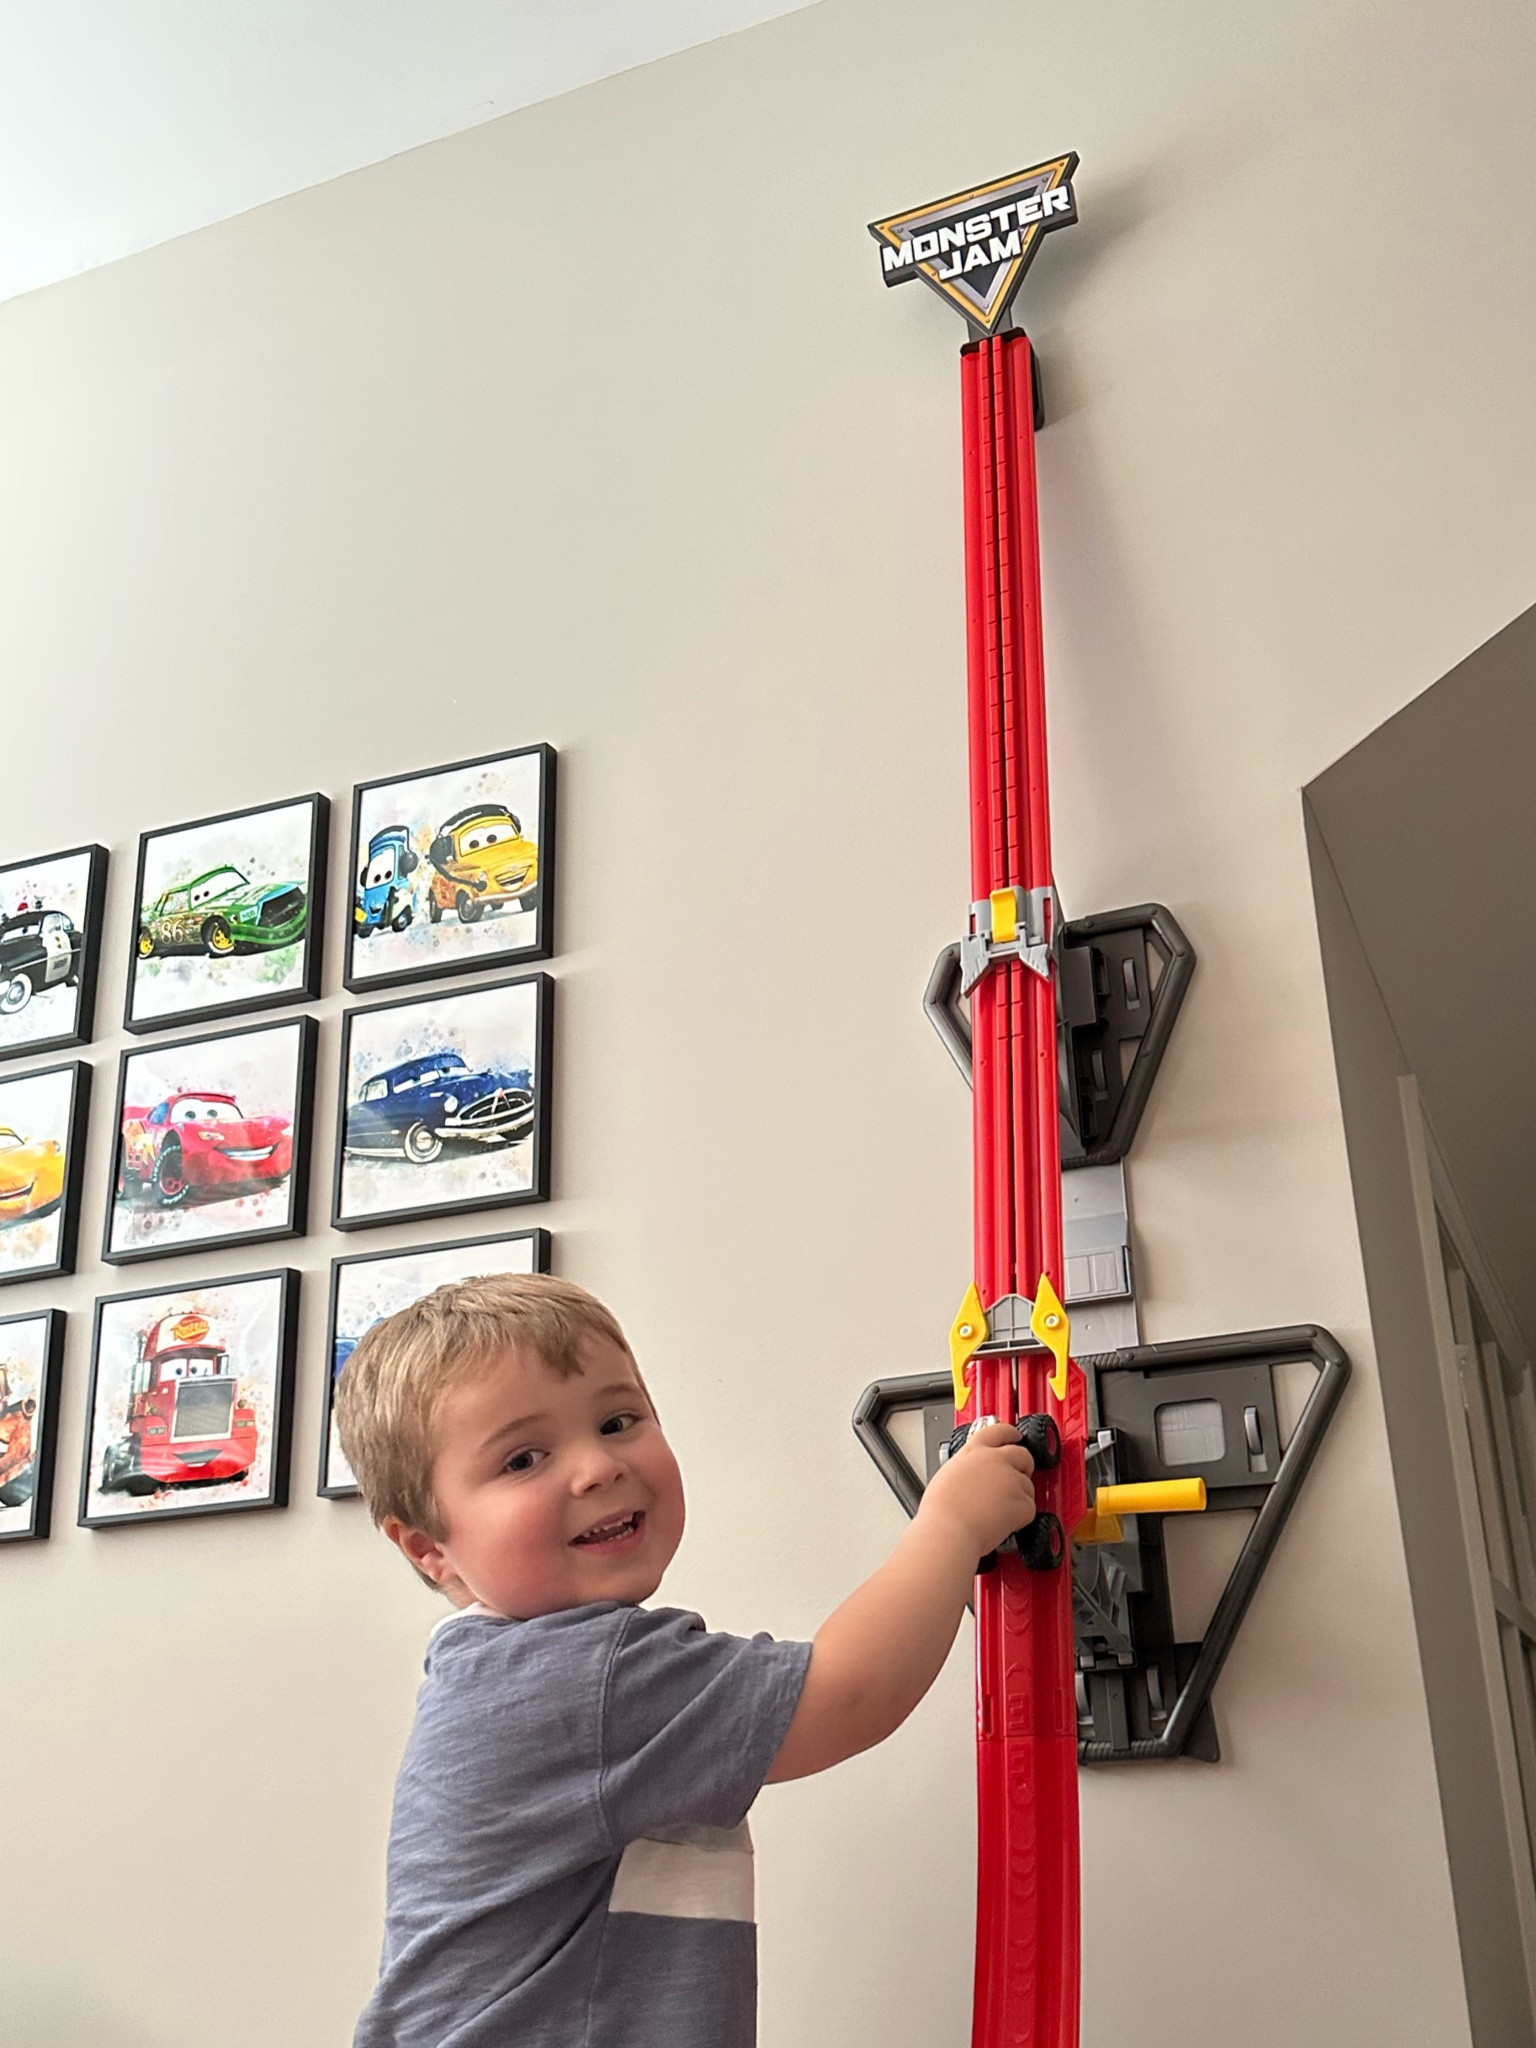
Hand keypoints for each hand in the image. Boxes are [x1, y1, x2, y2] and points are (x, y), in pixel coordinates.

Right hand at [917, 1421, 1036, 1558]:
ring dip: (1018, 1497)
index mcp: (975, 1450)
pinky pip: (1029, 1507)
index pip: (999, 1430)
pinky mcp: (1022, 1502)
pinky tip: (1002, 1522)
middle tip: (1014, 1480)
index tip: (1014, 1436)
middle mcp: (996, 1460)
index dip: (1010, 1433)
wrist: (949, 1532)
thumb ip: (968, 1466)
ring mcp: (1011, 1480)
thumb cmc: (942, 1511)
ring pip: (1027, 1485)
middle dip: (1022, 1466)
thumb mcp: (949, 1474)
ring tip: (998, 1510)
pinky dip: (1020, 1517)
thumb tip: (972, 1473)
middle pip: (1022, 1454)